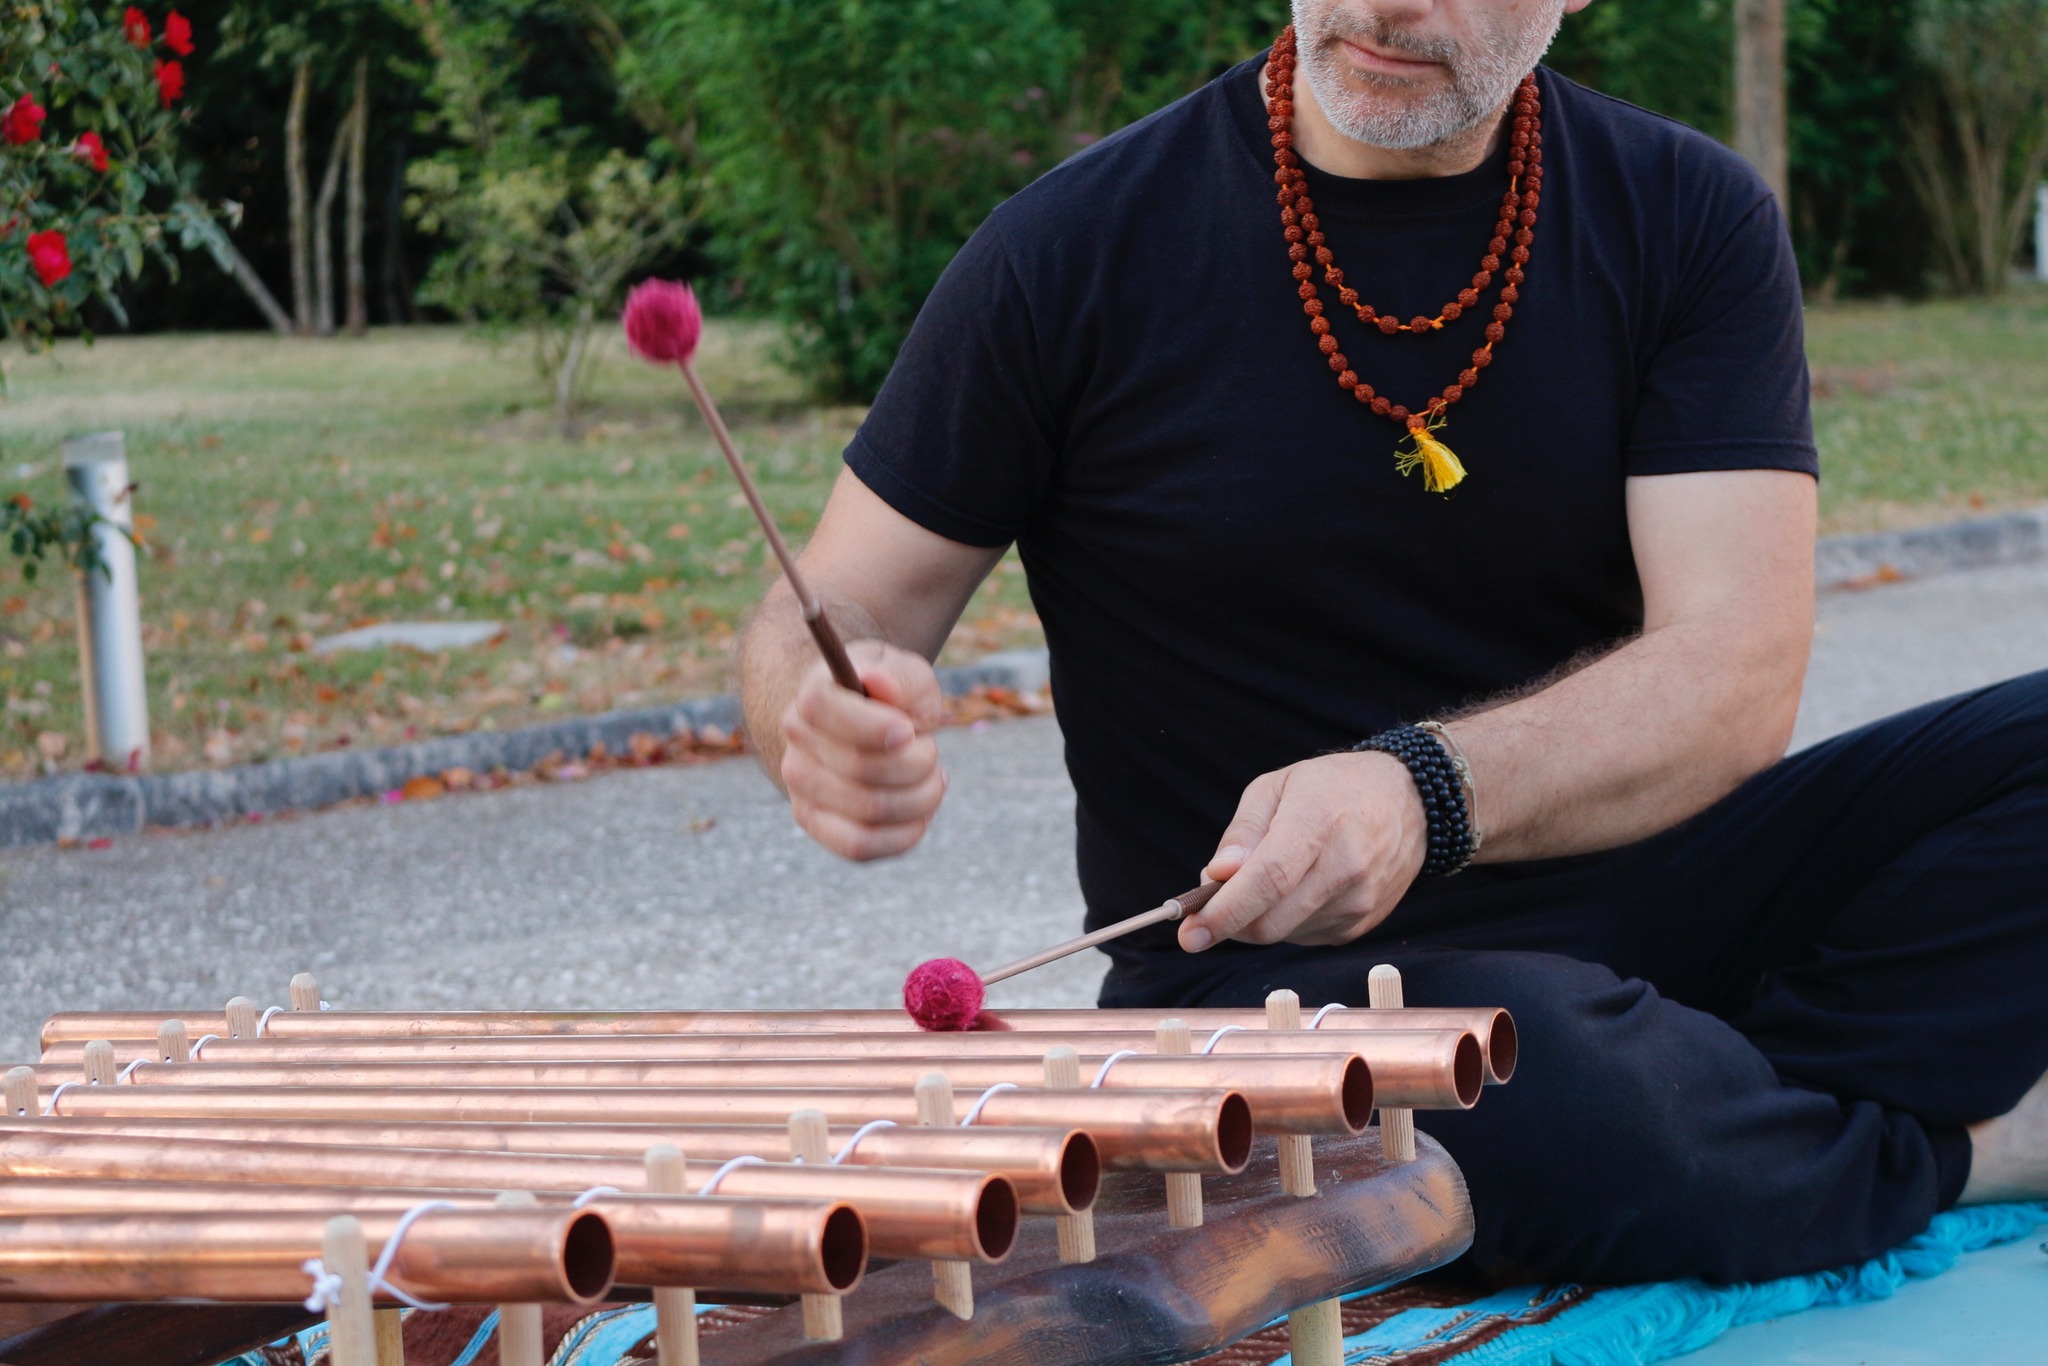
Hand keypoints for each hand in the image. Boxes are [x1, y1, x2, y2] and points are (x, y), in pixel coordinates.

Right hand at [779, 639, 946, 860]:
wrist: (864, 728)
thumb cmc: (891, 698)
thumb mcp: (906, 673)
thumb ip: (899, 676)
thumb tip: (879, 682)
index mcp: (813, 699)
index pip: (824, 709)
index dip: (873, 725)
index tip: (908, 731)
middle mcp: (796, 746)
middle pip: (862, 767)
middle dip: (917, 761)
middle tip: (930, 751)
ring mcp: (801, 790)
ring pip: (869, 810)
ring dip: (920, 797)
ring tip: (932, 780)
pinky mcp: (817, 825)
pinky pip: (860, 847)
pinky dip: (904, 833)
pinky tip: (921, 812)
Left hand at [1177, 752, 1427, 950]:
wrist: (1410, 800)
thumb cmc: (1333, 788)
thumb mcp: (1277, 787)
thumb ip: (1242, 834)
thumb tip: (1215, 877)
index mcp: (1318, 822)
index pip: (1268, 880)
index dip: (1225, 911)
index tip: (1190, 932)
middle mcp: (1346, 866)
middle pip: (1271, 921)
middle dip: (1229, 923)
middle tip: (1209, 904)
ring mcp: (1359, 900)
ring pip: (1284, 934)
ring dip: (1259, 919)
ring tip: (1267, 879)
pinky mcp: (1363, 923)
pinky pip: (1306, 937)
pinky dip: (1287, 921)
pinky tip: (1298, 889)